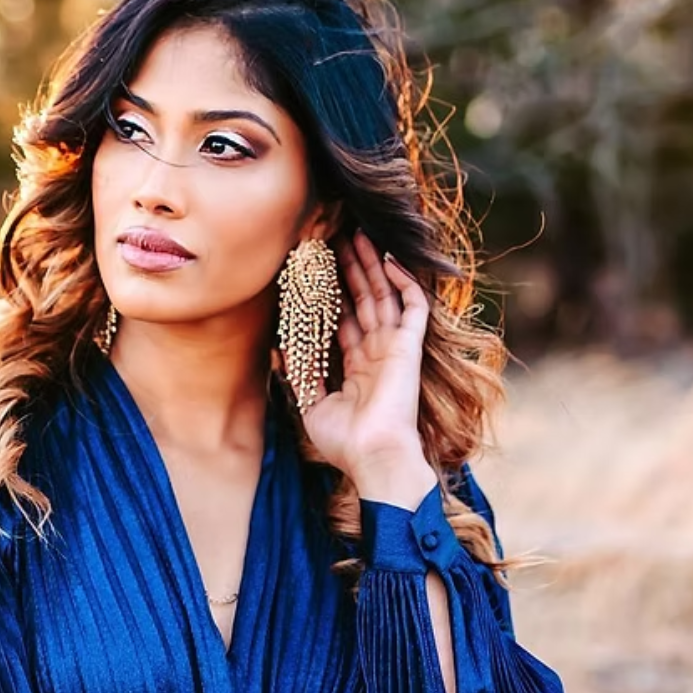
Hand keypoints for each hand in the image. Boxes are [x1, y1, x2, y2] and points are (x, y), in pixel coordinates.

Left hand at [299, 230, 437, 501]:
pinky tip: (390, 259)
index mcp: (359, 368)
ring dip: (373, 267)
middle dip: (352, 271)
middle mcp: (378, 354)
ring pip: (384, 296)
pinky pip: (413, 307)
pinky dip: (404, 282)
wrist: (373, 456)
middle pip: (364, 302)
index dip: (333, 295)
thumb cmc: (345, 442)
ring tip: (361, 236)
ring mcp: (395, 349)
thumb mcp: (313, 406)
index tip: (318, 270)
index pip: (344, 321)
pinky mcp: (409, 347)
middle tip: (339, 239)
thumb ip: (300, 376)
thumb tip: (280, 350)